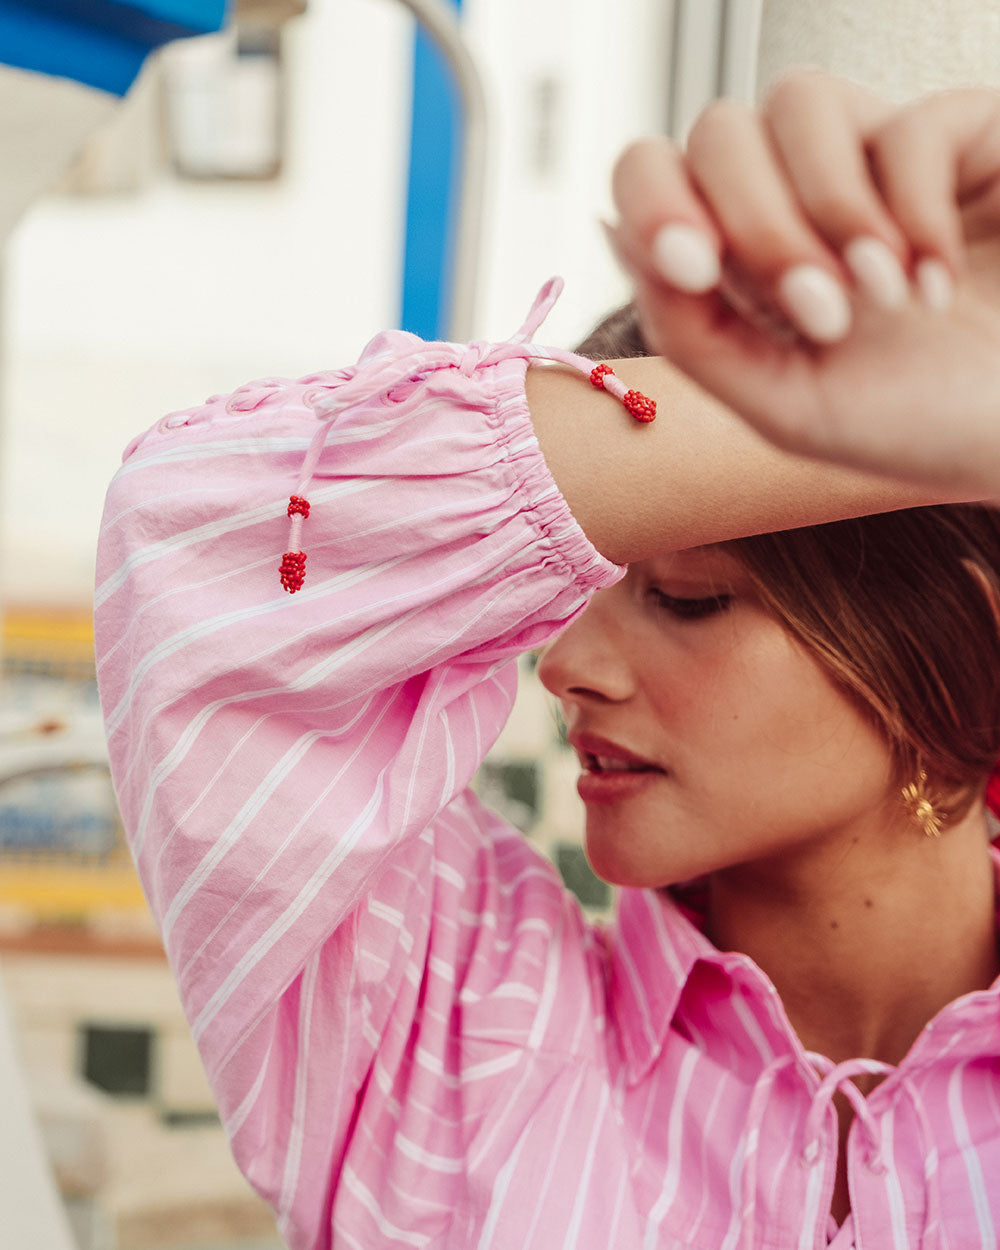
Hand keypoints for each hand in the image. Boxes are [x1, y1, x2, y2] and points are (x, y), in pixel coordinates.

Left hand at [610, 71, 999, 498]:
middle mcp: (798, 196)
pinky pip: (907, 123)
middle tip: (820, 313)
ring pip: (797, 99)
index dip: (656, 202)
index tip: (697, 270)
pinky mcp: (961, 136)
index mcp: (742, 259)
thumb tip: (615, 235)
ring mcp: (875, 158)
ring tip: (881, 297)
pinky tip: (935, 284)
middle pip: (718, 132)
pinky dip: (915, 211)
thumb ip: (693, 333)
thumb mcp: (787, 408)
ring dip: (830, 208)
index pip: (657, 177)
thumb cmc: (919, 428)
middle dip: (756, 223)